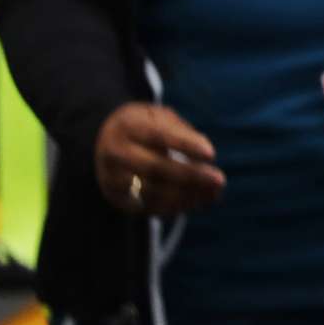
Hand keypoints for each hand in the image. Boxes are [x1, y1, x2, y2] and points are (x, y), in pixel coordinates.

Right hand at [93, 104, 223, 217]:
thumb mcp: (160, 117)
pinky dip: (175, 207)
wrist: (103, 140)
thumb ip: (182, 133)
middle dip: (190, 176)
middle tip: (220, 180)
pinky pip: (147, 207)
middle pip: (154, 168)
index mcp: (128, 126)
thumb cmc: (145, 126)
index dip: (186, 145)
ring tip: (213, 193)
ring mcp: (112, 177)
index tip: (212, 154)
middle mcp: (115, 153)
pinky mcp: (116, 198)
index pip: (158, 136)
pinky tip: (196, 202)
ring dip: (187, 195)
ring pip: (151, 192)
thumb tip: (208, 157)